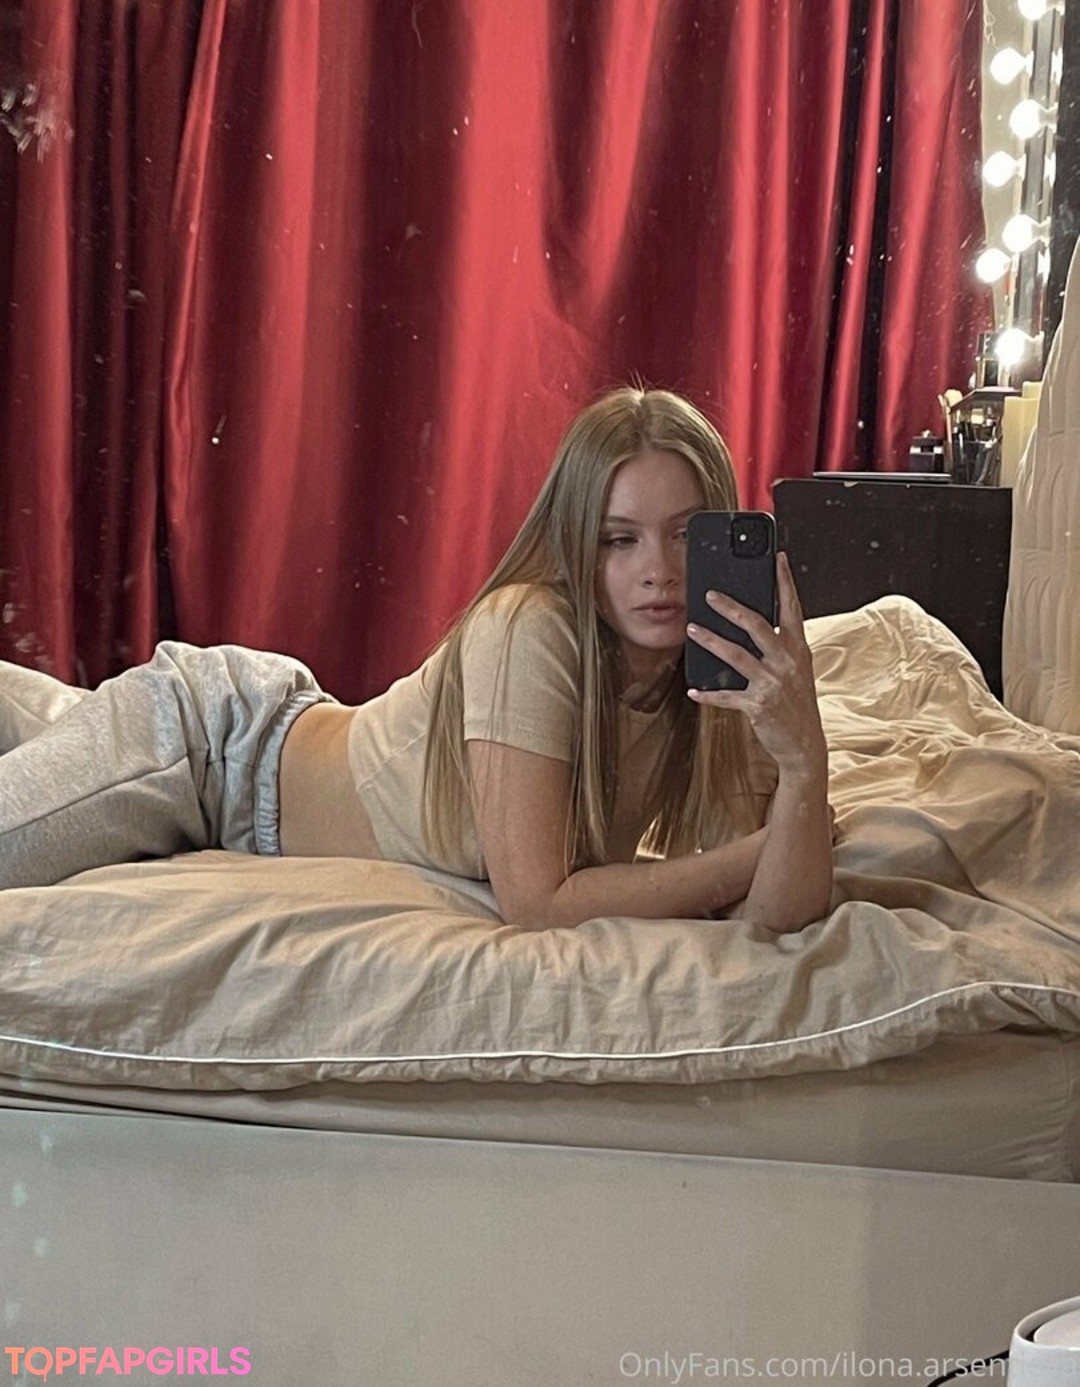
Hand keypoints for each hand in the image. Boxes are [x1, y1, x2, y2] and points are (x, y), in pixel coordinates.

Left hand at [685, 552, 826, 778]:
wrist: (805, 744)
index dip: (784, 582)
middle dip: (732, 608)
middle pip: (757, 625)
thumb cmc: (796, 702)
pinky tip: (693, 690)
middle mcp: (787, 662)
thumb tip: (749, 624)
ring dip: (711, 641)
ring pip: (736, 656)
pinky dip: (707, 694)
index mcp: (798, 648)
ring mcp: (772, 683)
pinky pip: (726, 696)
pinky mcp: (758, 705)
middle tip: (710, 594)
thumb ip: (779, 646)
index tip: (778, 558)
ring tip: (692, 629)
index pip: (792, 608)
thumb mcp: (796, 670)